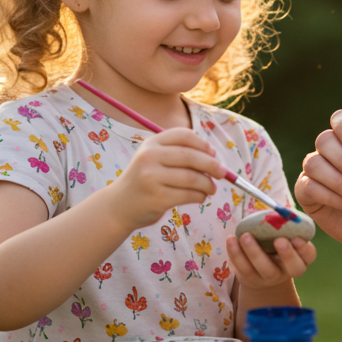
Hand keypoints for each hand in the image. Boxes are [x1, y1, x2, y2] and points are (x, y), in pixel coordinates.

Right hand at [105, 128, 222, 229]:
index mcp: (151, 144)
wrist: (119, 206)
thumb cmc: (144, 181)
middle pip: (191, 156)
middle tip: (222, 173)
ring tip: (211, 189)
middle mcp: (149, 157)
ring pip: (192, 178)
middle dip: (212, 165)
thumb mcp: (153, 159)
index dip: (202, 144)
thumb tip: (214, 156)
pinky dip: (200, 196)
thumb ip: (178, 153)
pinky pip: (188, 195)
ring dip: (207, 184)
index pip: (183, 135)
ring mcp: (152, 178)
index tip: (212, 153)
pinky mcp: (157, 198)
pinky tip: (200, 197)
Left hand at [226, 233, 316, 290]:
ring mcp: (270, 277)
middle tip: (278, 240)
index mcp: (301, 257)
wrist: (258, 268)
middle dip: (287, 254)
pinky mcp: (251, 279)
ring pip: (265, 269)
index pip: (308, 255)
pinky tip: (231, 240)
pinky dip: (236, 254)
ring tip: (245, 236)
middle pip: (293, 267)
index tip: (297, 238)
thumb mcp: (281, 233)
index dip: (304, 248)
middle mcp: (288, 270)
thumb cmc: (273, 241)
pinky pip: (244, 269)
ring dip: (254, 252)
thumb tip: (277, 210)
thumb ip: (282, 224)